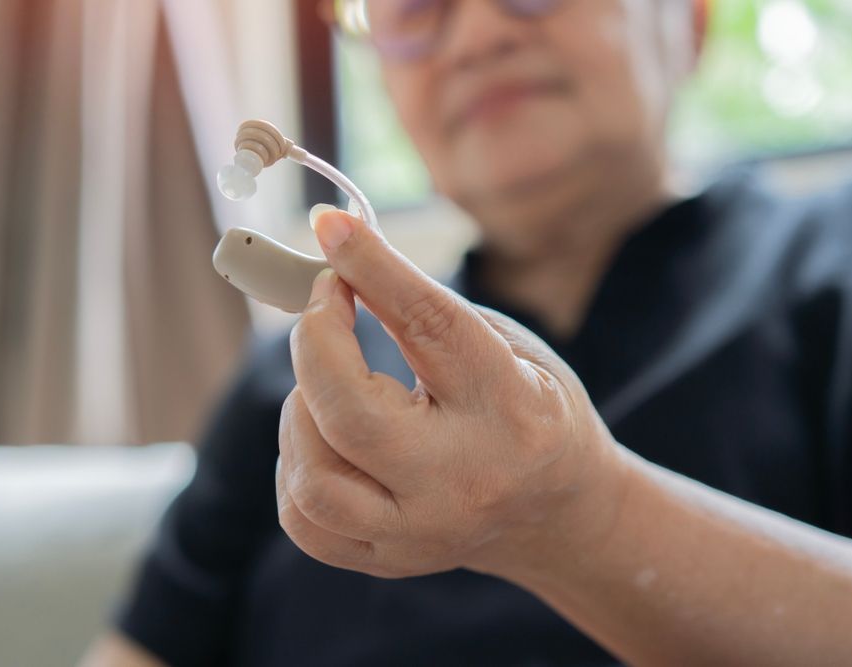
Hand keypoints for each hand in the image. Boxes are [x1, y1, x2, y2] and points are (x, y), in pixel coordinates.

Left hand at [276, 210, 627, 579]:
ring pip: (313, 477)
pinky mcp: (387, 561)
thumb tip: (334, 253)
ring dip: (301, 409)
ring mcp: (423, 534)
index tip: (331, 226)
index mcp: (513, 411)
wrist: (555, 512)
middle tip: (324, 306)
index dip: (373, 270)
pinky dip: (297, 462)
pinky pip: (303, 518)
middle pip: (350, 416)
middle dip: (315, 344)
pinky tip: (325, 436)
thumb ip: (421, 308)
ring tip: (332, 385)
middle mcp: (466, 482)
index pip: (429, 329)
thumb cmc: (528, 408)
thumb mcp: (500, 345)